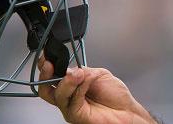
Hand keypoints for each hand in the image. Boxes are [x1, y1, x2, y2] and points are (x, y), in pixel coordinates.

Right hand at [38, 56, 156, 123]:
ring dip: (68, 81)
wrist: (126, 111)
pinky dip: (80, 88)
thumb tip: (70, 69)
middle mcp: (68, 97)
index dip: (46, 66)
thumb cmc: (115, 95)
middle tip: (51, 65)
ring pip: (58, 95)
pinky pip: (72, 102)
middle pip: (45, 89)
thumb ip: (83, 70)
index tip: (48, 56)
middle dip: (45, 75)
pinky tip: (88, 80)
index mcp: (72, 84)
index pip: (52, 76)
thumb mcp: (98, 74)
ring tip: (80, 74)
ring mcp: (70, 107)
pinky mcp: (76, 116)